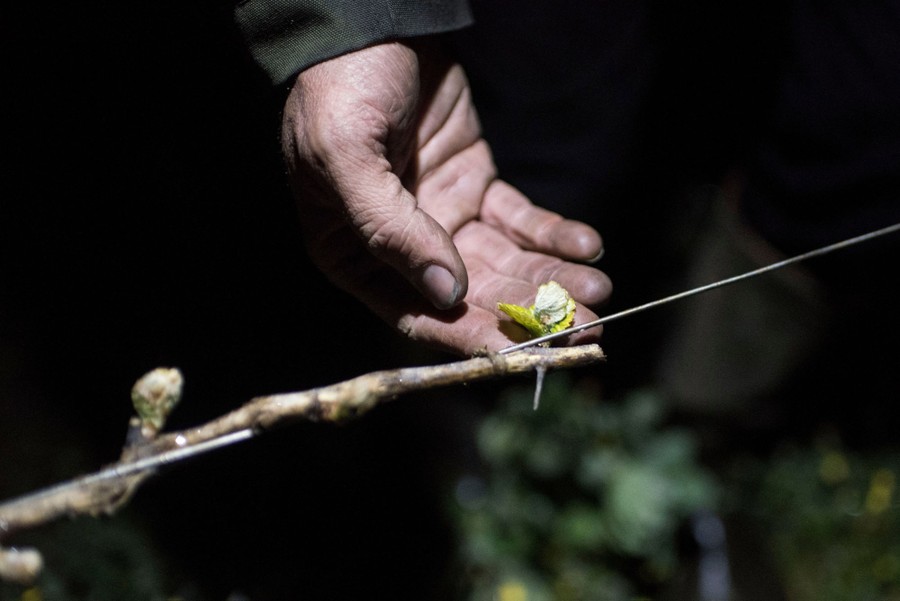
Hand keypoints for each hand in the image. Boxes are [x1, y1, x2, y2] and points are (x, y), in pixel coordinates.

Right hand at [281, 40, 610, 354]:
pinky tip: (588, 245)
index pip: (415, 315)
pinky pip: (520, 219)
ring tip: (599, 291)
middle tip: (586, 328)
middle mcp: (401, 246)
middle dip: (528, 312)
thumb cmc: (341, 90)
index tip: (521, 352)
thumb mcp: (347, 157)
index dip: (469, 336)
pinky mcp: (476, 186)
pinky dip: (553, 234)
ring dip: (550, 278)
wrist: (375, 23)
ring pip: (503, 261)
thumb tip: (445, 294)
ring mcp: (442, 217)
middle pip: (472, 296)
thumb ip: (390, 229)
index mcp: (354, 254)